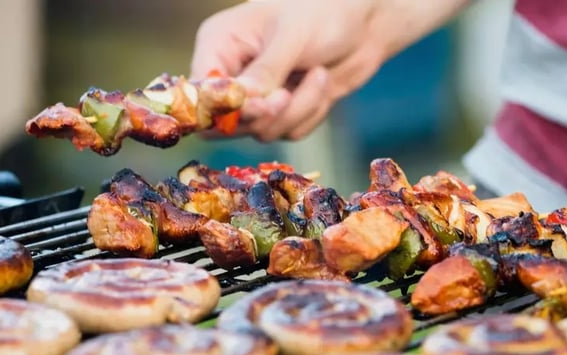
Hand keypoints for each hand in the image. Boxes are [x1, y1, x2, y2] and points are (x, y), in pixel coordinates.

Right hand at [191, 0, 386, 140]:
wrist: (365, 22)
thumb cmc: (323, 12)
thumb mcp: (292, 36)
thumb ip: (265, 71)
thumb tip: (240, 102)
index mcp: (220, 44)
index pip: (200, 92)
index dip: (225, 109)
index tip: (262, 105)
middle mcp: (233, 72)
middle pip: (225, 124)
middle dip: (263, 116)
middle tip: (287, 97)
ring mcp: (259, 94)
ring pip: (262, 131)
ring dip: (297, 110)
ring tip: (319, 73)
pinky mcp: (285, 110)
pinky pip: (290, 131)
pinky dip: (311, 113)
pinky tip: (324, 82)